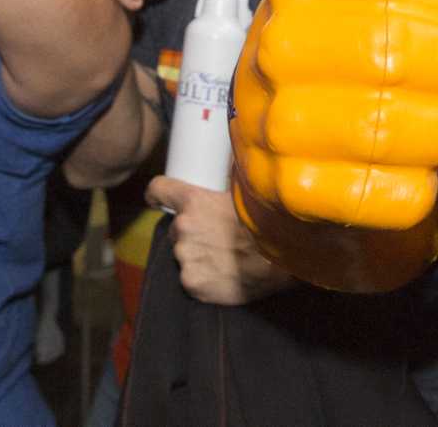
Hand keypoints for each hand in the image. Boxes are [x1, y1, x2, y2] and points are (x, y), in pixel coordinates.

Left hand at [147, 176, 288, 306]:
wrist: (280, 259)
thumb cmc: (267, 222)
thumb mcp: (245, 192)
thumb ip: (230, 177)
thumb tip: (235, 154)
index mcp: (193, 201)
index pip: (159, 189)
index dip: (157, 194)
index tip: (156, 199)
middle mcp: (183, 227)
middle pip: (177, 228)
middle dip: (192, 232)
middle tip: (216, 238)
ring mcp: (186, 257)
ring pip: (184, 254)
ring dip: (197, 256)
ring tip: (224, 258)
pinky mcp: (192, 282)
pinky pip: (191, 279)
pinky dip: (203, 279)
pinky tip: (223, 276)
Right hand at [230, 0, 437, 291]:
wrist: (303, 146)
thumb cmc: (378, 49)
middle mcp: (276, 43)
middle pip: (393, 52)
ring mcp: (276, 120)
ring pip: (388, 129)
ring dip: (436, 133)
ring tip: (432, 125)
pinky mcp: (294, 191)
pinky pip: (387, 195)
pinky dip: (417, 190)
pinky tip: (409, 172)